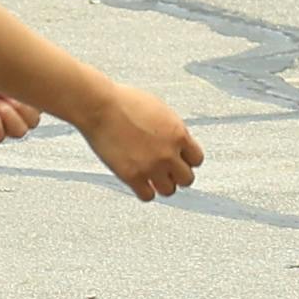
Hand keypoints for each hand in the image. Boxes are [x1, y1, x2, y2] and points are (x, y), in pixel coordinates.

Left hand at [0, 74, 59, 148]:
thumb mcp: (11, 71)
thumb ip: (33, 73)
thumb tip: (61, 71)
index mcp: (18, 100)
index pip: (38, 112)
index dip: (32, 103)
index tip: (19, 90)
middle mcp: (8, 114)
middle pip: (32, 124)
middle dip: (20, 107)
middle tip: (3, 93)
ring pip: (19, 132)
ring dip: (7, 114)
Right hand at [68, 72, 209, 201]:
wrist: (101, 107)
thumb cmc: (126, 103)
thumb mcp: (160, 111)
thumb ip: (172, 131)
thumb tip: (178, 144)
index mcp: (178, 134)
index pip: (197, 160)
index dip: (186, 160)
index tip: (177, 159)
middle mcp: (168, 153)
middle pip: (187, 179)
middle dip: (177, 175)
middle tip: (165, 170)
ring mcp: (151, 166)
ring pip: (169, 191)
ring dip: (161, 184)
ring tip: (151, 176)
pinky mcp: (132, 176)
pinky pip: (147, 196)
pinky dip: (144, 191)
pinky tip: (138, 182)